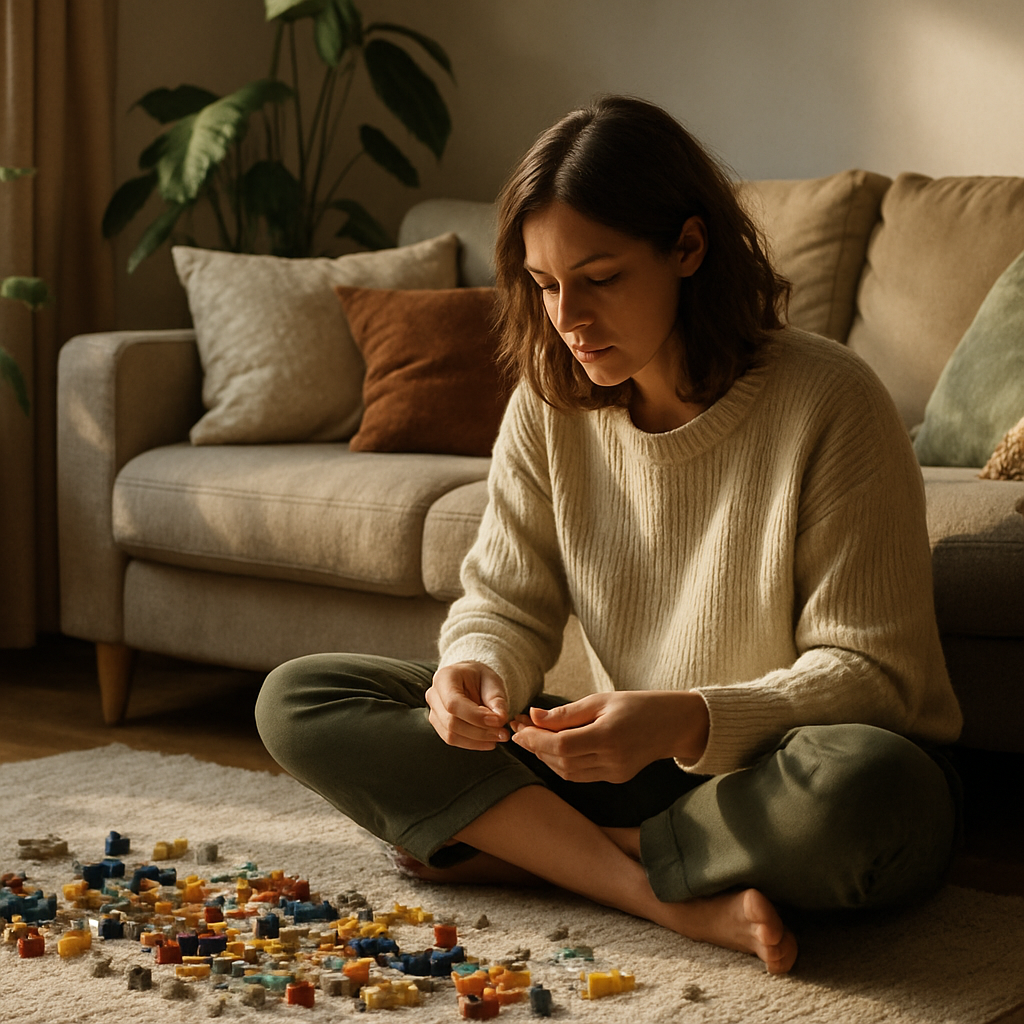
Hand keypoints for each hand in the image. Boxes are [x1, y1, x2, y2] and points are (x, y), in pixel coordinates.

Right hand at [425, 662, 509, 749]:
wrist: (470, 680)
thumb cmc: (479, 678)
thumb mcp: (492, 681)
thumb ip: (497, 699)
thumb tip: (500, 719)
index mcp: (444, 677)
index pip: (453, 702)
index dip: (475, 716)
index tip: (497, 721)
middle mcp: (434, 695)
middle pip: (451, 722)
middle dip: (480, 731)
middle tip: (502, 733)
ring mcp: (434, 712)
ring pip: (451, 734)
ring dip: (478, 740)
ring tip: (498, 737)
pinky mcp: (439, 726)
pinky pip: (453, 740)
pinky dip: (473, 744)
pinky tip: (488, 741)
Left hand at [509, 690, 709, 782]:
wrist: (673, 724)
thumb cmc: (637, 705)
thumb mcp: (601, 700)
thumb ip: (566, 713)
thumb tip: (533, 717)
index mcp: (608, 736)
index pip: (560, 746)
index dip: (535, 739)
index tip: (518, 727)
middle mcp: (612, 760)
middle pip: (561, 762)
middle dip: (536, 747)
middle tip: (521, 730)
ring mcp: (615, 773)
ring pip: (568, 773)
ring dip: (546, 757)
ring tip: (535, 738)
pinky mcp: (616, 778)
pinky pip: (581, 775)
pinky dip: (563, 764)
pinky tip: (556, 749)